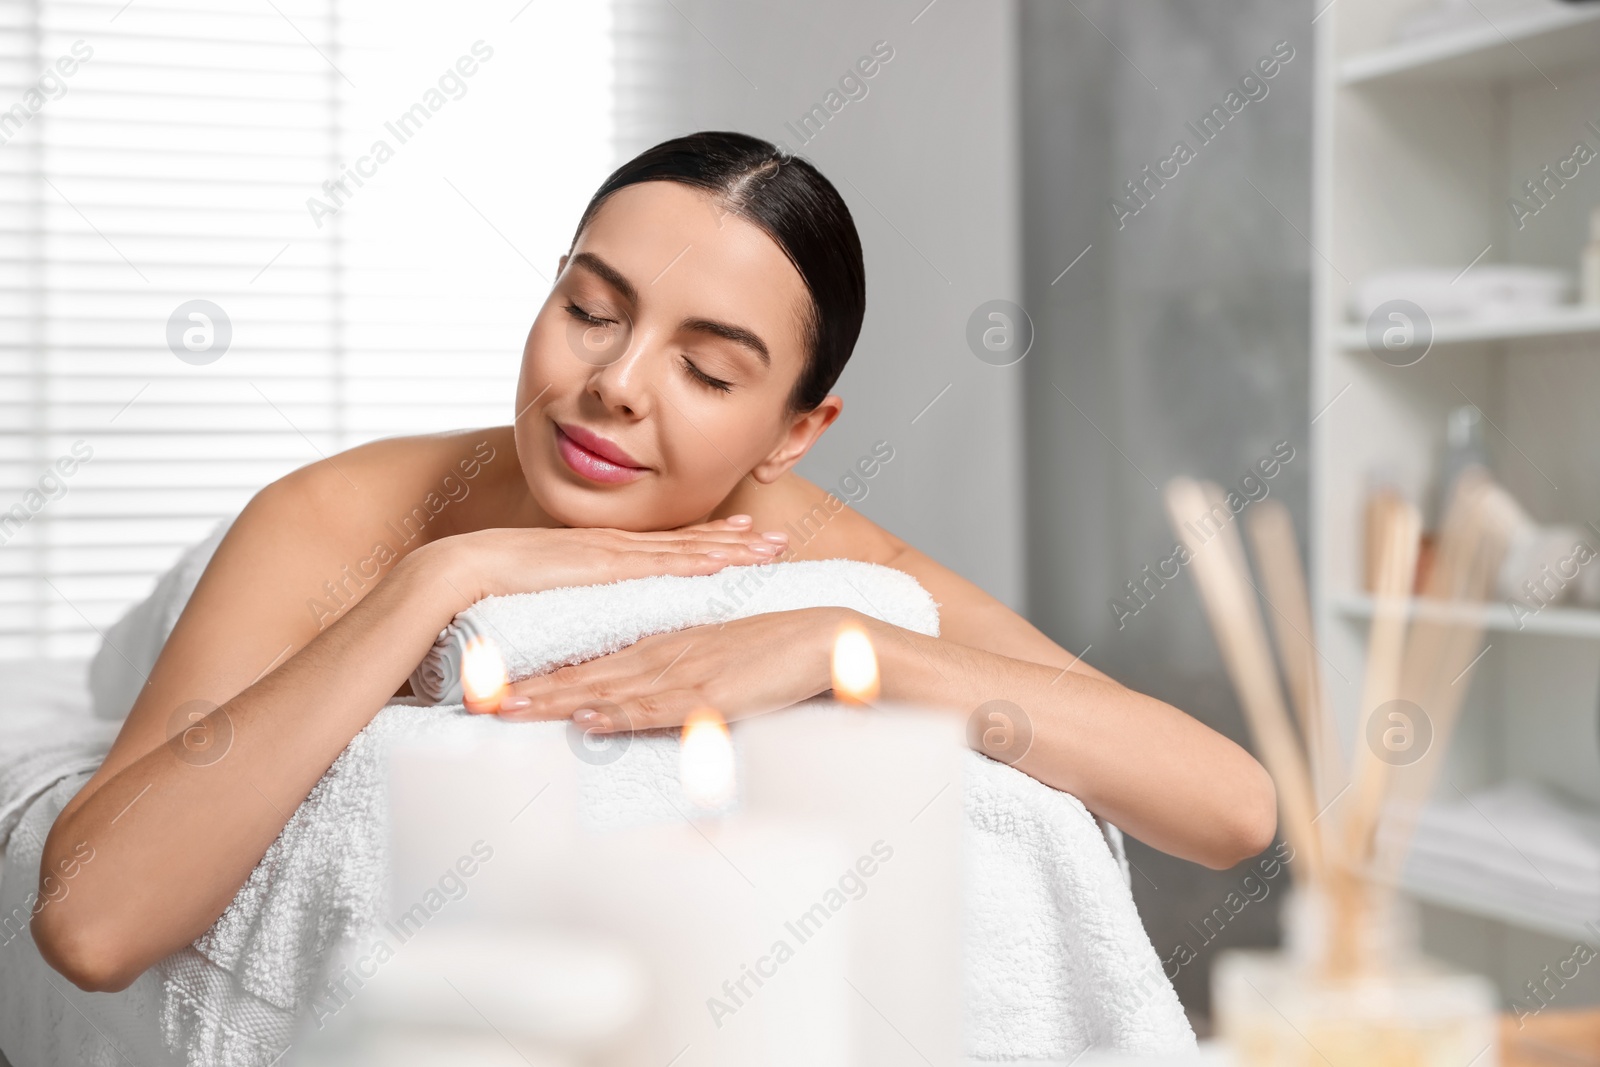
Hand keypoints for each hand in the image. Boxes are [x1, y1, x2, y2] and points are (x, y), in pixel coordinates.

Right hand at [438, 514, 790, 601]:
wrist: (458, 571)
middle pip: (685, 543)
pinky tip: (731, 559)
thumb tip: (582, 626)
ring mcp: (610, 553)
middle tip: (775, 538)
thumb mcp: (543, 598)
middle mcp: (611, 548)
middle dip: (733, 541)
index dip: (702, 543)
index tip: (738, 538)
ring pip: (685, 549)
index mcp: (598, 555)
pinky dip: (699, 558)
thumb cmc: (487, 587)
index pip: (662, 549)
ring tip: (770, 546)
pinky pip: (662, 563)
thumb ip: (568, 607)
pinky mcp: (604, 567)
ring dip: (731, 548)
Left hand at [474, 606, 846, 727]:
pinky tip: (589, 719)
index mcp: (659, 648)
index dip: (540, 675)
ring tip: (508, 710)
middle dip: (529, 688)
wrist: (822, 640)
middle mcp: (661, 657)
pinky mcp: (710, 695)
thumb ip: (672, 686)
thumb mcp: (711, 669)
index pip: (588, 663)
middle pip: (583, 675)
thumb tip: (635, 709)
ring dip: (557, 700)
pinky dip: (619, 714)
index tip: (496, 685)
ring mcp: (683, 674)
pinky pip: (657, 707)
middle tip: (476, 698)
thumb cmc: (771, 657)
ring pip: (608, 690)